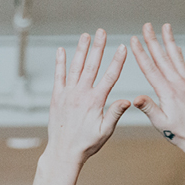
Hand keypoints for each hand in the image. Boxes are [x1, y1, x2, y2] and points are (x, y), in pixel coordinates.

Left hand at [46, 29, 129, 164]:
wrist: (63, 152)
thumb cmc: (87, 144)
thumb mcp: (105, 131)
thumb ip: (115, 113)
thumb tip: (128, 100)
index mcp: (95, 101)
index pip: (110, 76)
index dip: (117, 60)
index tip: (122, 47)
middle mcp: (81, 94)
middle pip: (92, 66)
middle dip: (98, 47)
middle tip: (102, 32)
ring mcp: (67, 94)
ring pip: (75, 67)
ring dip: (81, 50)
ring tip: (86, 36)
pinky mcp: (57, 97)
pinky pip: (58, 76)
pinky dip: (60, 63)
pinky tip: (62, 50)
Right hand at [130, 23, 184, 157]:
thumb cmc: (180, 134)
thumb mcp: (160, 123)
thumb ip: (148, 107)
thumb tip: (135, 98)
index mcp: (168, 93)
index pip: (150, 69)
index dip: (141, 53)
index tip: (133, 39)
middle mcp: (180, 84)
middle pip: (163, 58)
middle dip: (153, 40)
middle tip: (146, 25)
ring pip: (177, 58)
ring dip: (169, 41)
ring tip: (165, 27)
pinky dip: (179, 55)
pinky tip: (176, 48)